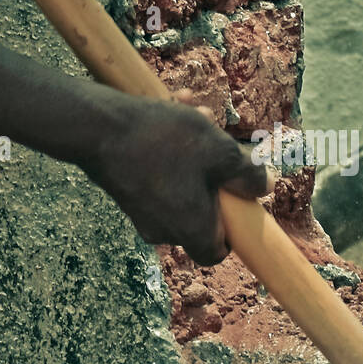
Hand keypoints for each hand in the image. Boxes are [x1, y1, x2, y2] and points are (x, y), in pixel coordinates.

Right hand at [81, 90, 271, 264]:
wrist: (96, 128)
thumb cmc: (163, 142)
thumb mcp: (220, 151)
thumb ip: (247, 173)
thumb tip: (266, 187)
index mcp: (190, 230)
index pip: (215, 253)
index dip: (230, 232)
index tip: (234, 203)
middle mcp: (163, 230)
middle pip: (199, 213)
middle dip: (213, 173)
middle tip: (216, 140)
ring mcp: (140, 212)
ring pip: (180, 186)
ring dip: (192, 153)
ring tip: (192, 113)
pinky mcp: (125, 191)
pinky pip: (157, 176)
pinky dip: (167, 150)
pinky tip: (169, 110)